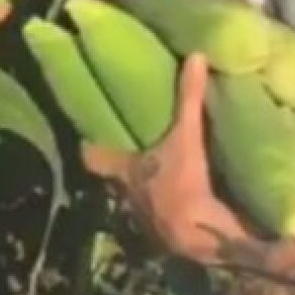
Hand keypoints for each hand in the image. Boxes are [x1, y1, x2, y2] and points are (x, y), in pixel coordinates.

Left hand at [82, 53, 234, 262]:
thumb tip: (196, 56)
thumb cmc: (180, 186)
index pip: (94, 157)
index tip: (88, 131)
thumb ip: (188, 99)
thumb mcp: (186, 138)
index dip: (90, 145)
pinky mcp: (172, 229)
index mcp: (123, 172)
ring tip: (160, 160)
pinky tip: (185, 188)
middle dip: (124, 160)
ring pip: (140, 194)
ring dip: (148, 182)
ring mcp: (148, 215)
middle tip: (133, 137)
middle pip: (117, 175)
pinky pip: (165, 209)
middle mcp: (128, 194)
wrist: (205, 239)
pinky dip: (171, 200)